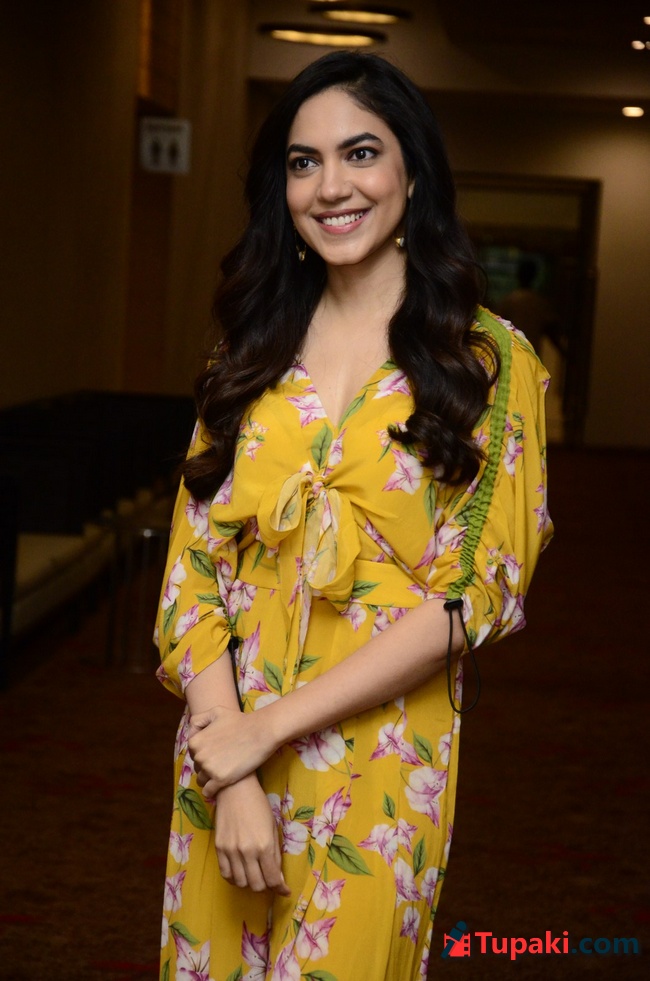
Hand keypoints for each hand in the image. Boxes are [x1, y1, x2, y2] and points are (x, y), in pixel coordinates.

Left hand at [188, 704, 273, 797]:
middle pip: (197, 767)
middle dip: (206, 765)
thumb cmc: (240, 721)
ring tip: (222, 772)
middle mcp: (199, 756)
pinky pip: (208, 791)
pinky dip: (212, 791)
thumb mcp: (216, 712)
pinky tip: (221, 785)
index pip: (193, 753)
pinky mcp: (221, 780)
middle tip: (221, 761)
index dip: (204, 752)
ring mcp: (209, 769)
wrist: (261, 732)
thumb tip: (193, 733)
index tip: (215, 752)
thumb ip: (199, 720)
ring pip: (201, 780)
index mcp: (195, 741)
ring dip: (209, 778)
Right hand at [214, 774, 289, 895]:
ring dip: (250, 883)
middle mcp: (247, 852)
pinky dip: (235, 878)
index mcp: (264, 846)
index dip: (280, 889)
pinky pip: (225, 874)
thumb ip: (275, 855)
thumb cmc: (259, 806)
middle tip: (268, 879)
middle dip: (265, 886)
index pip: (272, 879)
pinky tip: (240, 872)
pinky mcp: (219, 848)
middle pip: (256, 885)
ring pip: (241, 883)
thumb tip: (278, 878)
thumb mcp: (273, 828)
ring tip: (255, 874)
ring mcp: (231, 851)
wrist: (235, 790)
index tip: (284, 891)